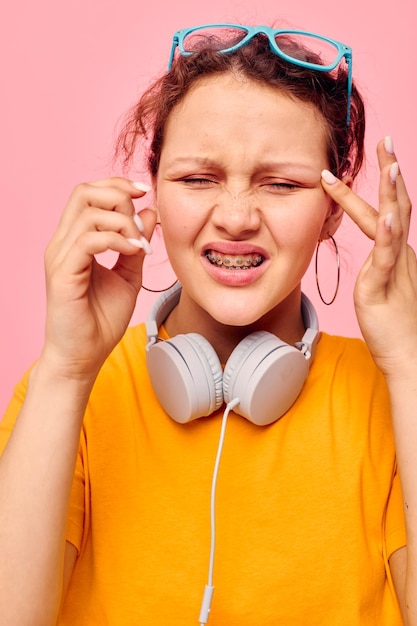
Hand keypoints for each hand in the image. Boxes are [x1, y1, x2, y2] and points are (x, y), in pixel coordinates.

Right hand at [40, 177, 156, 380]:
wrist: (82, 356)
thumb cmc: (101, 320)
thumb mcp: (128, 276)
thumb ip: (136, 244)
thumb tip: (149, 212)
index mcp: (75, 240)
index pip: (88, 194)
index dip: (118, 186)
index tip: (146, 194)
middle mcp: (63, 243)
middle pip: (83, 192)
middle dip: (119, 194)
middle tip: (142, 219)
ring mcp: (59, 256)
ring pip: (87, 212)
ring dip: (123, 222)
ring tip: (141, 244)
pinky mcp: (63, 273)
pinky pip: (88, 240)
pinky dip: (117, 240)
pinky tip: (135, 251)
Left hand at [321, 138, 416, 378]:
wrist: (408, 355)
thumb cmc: (395, 324)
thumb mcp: (384, 286)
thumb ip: (380, 265)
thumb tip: (376, 254)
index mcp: (397, 253)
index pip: (391, 210)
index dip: (386, 182)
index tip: (382, 155)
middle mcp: (400, 254)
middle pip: (395, 205)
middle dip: (390, 172)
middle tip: (386, 140)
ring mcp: (395, 268)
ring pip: (392, 224)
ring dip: (391, 193)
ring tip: (390, 165)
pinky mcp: (383, 286)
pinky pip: (385, 257)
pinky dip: (387, 235)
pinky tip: (386, 216)